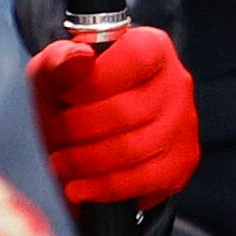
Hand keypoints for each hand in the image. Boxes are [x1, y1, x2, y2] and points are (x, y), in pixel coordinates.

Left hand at [28, 24, 198, 209]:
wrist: (78, 138)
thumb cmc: (66, 98)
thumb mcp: (51, 74)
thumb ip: (59, 61)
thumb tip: (81, 56)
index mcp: (151, 47)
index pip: (135, 58)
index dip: (95, 81)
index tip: (65, 97)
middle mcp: (177, 82)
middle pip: (128, 111)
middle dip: (78, 129)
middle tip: (53, 135)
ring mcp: (184, 123)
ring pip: (135, 148)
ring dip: (86, 160)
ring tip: (59, 161)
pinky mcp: (182, 161)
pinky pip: (147, 179)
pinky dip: (105, 186)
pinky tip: (79, 187)